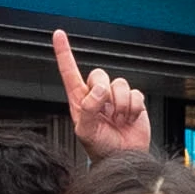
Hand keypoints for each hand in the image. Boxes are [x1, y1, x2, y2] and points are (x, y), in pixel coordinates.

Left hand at [53, 30, 149, 159]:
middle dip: (105, 91)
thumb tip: (98, 91)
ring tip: (119, 119)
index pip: (69, 72)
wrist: (123, 158)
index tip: (58, 34)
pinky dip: (134, 108)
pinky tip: (130, 119)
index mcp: (80, 100)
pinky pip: (136, 93)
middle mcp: (97, 95)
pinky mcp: (133, 101)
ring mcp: (115, 97)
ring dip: (121, 105)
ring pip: (120, 83)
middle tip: (107, 110)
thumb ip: (89, 109)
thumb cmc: (100, 148)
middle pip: (99, 74)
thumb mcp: (86, 132)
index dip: (64, 52)